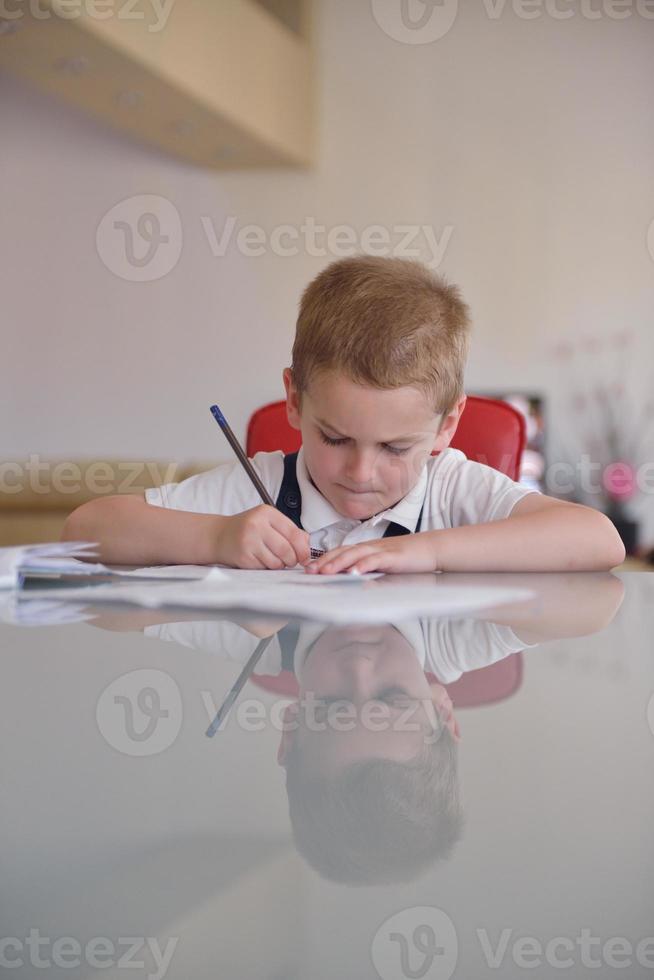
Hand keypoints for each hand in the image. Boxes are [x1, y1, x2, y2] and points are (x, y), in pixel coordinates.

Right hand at [217, 505, 310, 568]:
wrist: (219, 535)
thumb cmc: (248, 529)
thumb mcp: (268, 522)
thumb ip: (289, 531)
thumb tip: (308, 545)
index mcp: (267, 513)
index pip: (294, 533)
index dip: (303, 549)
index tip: (305, 556)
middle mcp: (257, 524)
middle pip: (287, 550)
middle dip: (292, 559)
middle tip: (290, 560)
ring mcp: (248, 541)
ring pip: (277, 562)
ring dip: (279, 565)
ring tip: (273, 558)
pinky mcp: (243, 556)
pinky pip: (265, 568)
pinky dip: (267, 568)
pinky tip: (260, 560)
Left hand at [304, 532, 438, 574]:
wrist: (431, 548)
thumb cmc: (407, 558)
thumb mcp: (383, 563)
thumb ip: (367, 568)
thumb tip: (349, 578)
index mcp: (367, 548)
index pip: (340, 552)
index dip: (324, 559)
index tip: (308, 569)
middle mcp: (371, 547)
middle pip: (343, 552)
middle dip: (325, 562)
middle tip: (309, 571)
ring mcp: (381, 550)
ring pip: (355, 554)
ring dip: (338, 563)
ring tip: (324, 572)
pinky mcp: (394, 556)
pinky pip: (376, 560)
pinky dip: (364, 565)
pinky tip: (354, 572)